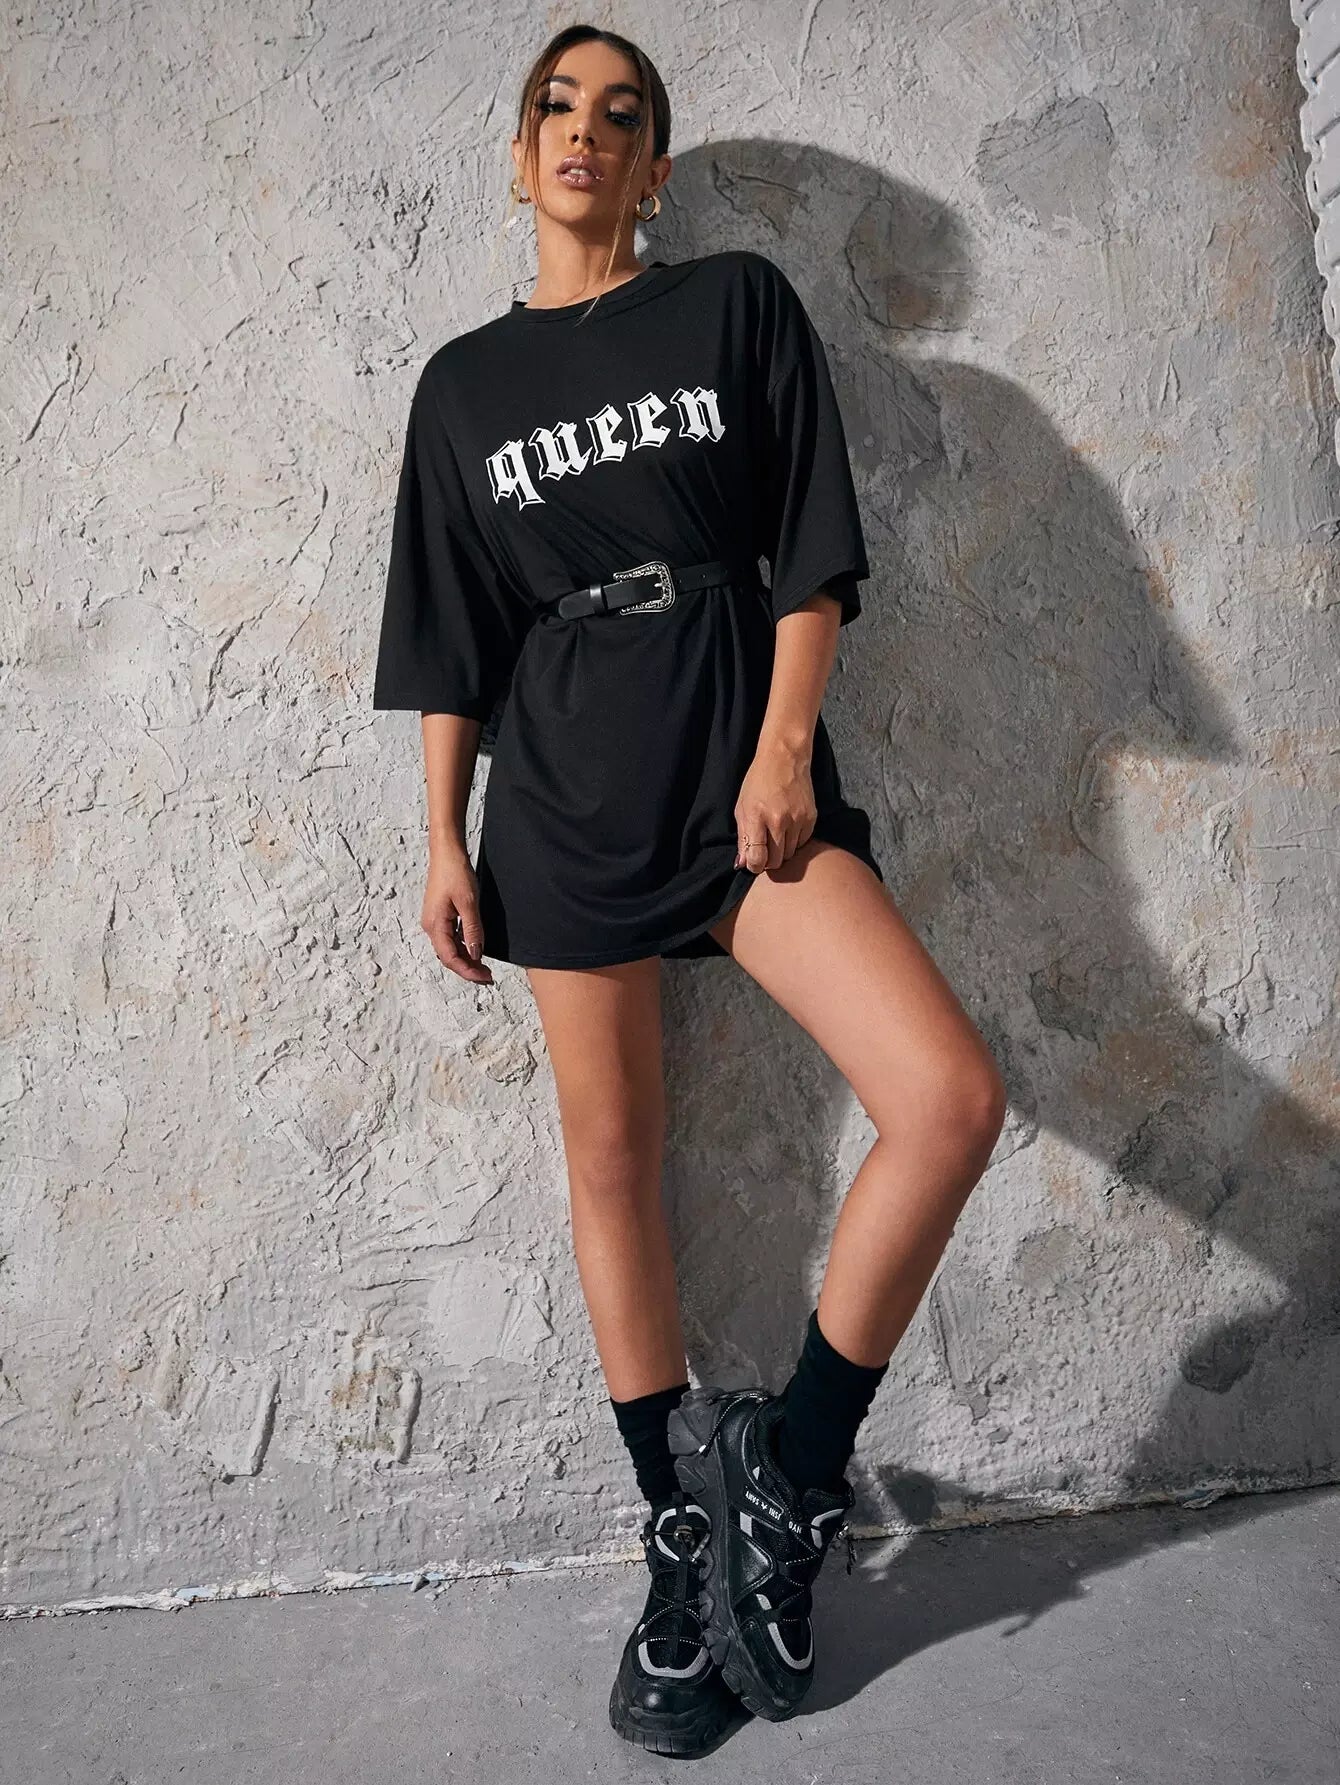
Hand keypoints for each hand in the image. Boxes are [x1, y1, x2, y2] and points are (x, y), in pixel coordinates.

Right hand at [421, 842, 493, 983]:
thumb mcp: (469, 903)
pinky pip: (450, 938)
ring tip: (483, 967)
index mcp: (435, 925)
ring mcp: (434, 921)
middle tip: (488, 976)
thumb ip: (473, 930)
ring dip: (466, 959)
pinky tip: (475, 948)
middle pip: (448, 957)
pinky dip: (463, 947)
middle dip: (468, 968)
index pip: (450, 958)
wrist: (446, 854)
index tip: (485, 977)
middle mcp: (431, 926)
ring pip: (449, 949)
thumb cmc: (455, 873)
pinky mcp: (440, 916)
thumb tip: (476, 954)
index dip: (468, 971)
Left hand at [733, 738, 816, 872]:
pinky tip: (788, 827)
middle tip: (764, 850)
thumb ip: (743, 838)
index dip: (754, 866)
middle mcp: (778, 820)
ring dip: (782, 851)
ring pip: (790, 854)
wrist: (784, 759)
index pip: (757, 858)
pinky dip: (795, 841)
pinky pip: (803, 843)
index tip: (753, 863)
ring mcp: (797, 819)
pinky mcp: (811, 818)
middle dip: (769, 861)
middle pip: (776, 861)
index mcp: (756, 817)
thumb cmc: (758, 782)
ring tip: (775, 835)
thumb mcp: (742, 808)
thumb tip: (743, 864)